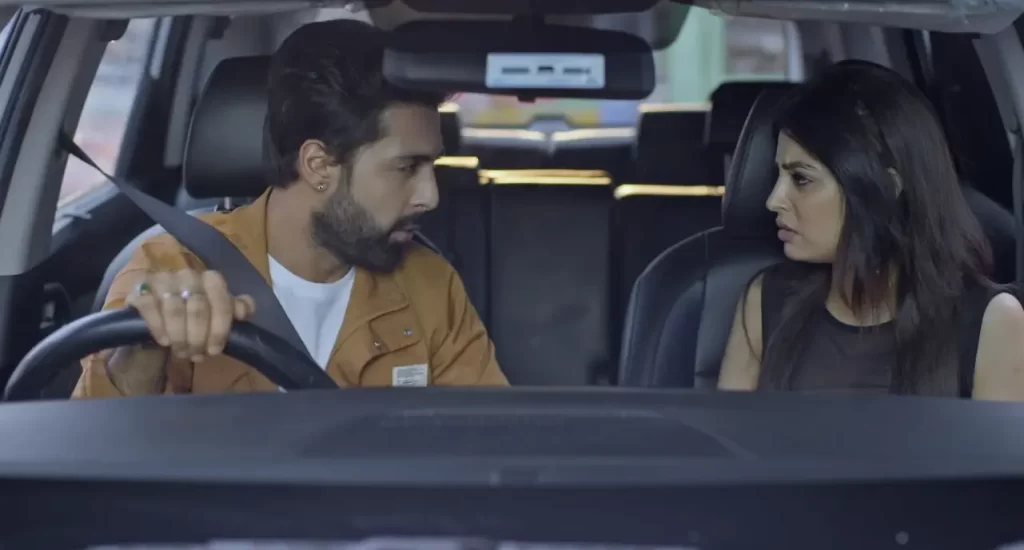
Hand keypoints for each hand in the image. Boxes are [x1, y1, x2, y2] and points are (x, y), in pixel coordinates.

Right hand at [126, 269, 254, 362]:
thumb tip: (242, 312)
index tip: (215, 350)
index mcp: (210, 279)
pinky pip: (149, 306)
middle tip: (196, 355)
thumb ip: (235, 309)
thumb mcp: (218, 315)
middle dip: (198, 337)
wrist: (158, 318)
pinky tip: (164, 341)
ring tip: (182, 352)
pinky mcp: (140, 289)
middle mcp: (188, 275)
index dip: (220, 327)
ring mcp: (163, 280)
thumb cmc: (194, 318)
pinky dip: (158, 327)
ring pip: (175, 309)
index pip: (221, 299)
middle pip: (198, 307)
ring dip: (180, 336)